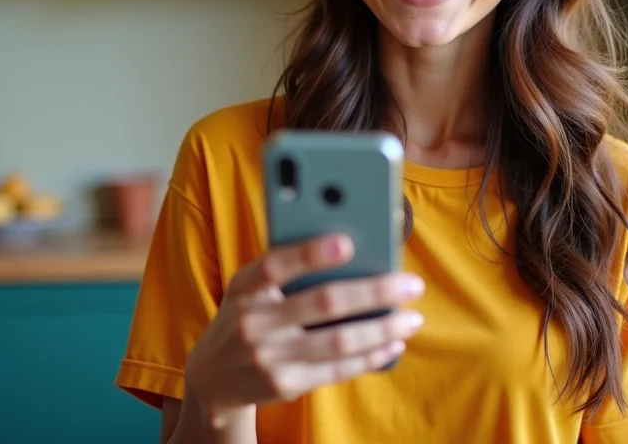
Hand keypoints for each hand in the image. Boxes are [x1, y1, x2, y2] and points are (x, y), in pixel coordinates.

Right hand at [183, 233, 424, 426]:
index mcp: (244, 287)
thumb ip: (287, 271)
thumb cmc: (248, 315)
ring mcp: (268, 357)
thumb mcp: (251, 289)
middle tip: (412, 285)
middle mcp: (253, 322)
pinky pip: (337, 369)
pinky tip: (393, 344)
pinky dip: (370, 356)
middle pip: (322, 303)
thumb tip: (355, 253)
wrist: (214, 375)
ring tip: (412, 318)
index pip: (275, 265)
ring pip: (338, 341)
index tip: (348, 242)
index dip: (309, 253)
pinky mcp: (284, 385)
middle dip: (374, 292)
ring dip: (382, 329)